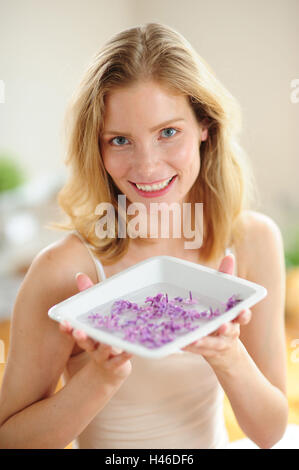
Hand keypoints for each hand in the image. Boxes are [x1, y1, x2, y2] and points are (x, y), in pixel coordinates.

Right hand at [59, 272, 132, 381]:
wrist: (110, 369)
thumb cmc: (102, 336)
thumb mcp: (95, 316)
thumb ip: (88, 295)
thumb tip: (79, 275)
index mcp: (86, 334)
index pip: (72, 331)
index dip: (66, 328)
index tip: (63, 322)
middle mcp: (92, 346)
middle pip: (84, 341)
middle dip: (80, 336)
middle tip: (78, 330)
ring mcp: (103, 356)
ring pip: (101, 352)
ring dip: (102, 346)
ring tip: (105, 341)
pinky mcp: (115, 364)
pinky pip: (120, 360)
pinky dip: (124, 356)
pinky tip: (130, 350)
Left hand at [181, 254, 251, 368]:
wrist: (223, 353)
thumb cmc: (223, 316)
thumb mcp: (224, 298)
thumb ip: (226, 278)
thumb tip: (230, 255)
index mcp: (234, 319)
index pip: (243, 316)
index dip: (244, 314)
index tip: (243, 311)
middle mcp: (229, 332)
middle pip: (230, 331)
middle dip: (226, 329)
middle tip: (222, 325)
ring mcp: (217, 344)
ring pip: (212, 344)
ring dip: (204, 341)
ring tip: (194, 339)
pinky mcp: (204, 352)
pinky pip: (196, 351)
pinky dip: (187, 346)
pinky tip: (178, 343)